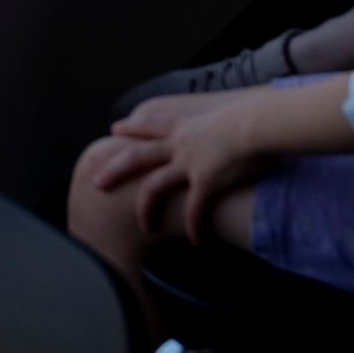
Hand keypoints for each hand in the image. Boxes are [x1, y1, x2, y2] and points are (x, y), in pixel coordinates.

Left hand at [102, 90, 273, 243]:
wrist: (257, 121)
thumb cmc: (255, 115)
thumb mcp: (230, 112)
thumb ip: (226, 118)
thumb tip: (240, 118)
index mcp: (185, 126)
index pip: (151, 125)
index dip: (133, 128)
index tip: (115, 128)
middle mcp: (179, 144)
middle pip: (136, 156)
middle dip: (114, 170)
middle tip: (96, 182)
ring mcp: (188, 163)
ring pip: (154, 188)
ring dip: (146, 209)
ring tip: (145, 227)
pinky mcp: (204, 182)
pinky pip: (193, 211)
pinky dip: (194, 228)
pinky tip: (198, 243)